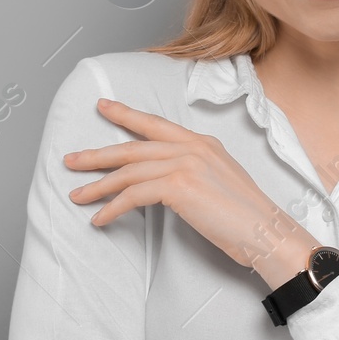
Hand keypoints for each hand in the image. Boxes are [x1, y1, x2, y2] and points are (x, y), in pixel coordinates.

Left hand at [63, 98, 315, 277]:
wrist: (266, 231)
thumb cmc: (247, 216)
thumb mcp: (222, 179)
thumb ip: (195, 169)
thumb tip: (166, 179)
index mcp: (202, 143)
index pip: (155, 124)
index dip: (126, 115)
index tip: (104, 108)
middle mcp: (192, 147)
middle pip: (133, 147)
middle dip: (98, 155)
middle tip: (71, 160)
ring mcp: (185, 164)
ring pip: (128, 172)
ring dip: (99, 187)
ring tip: (79, 196)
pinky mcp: (179, 186)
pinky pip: (133, 196)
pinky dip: (112, 209)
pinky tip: (101, 219)